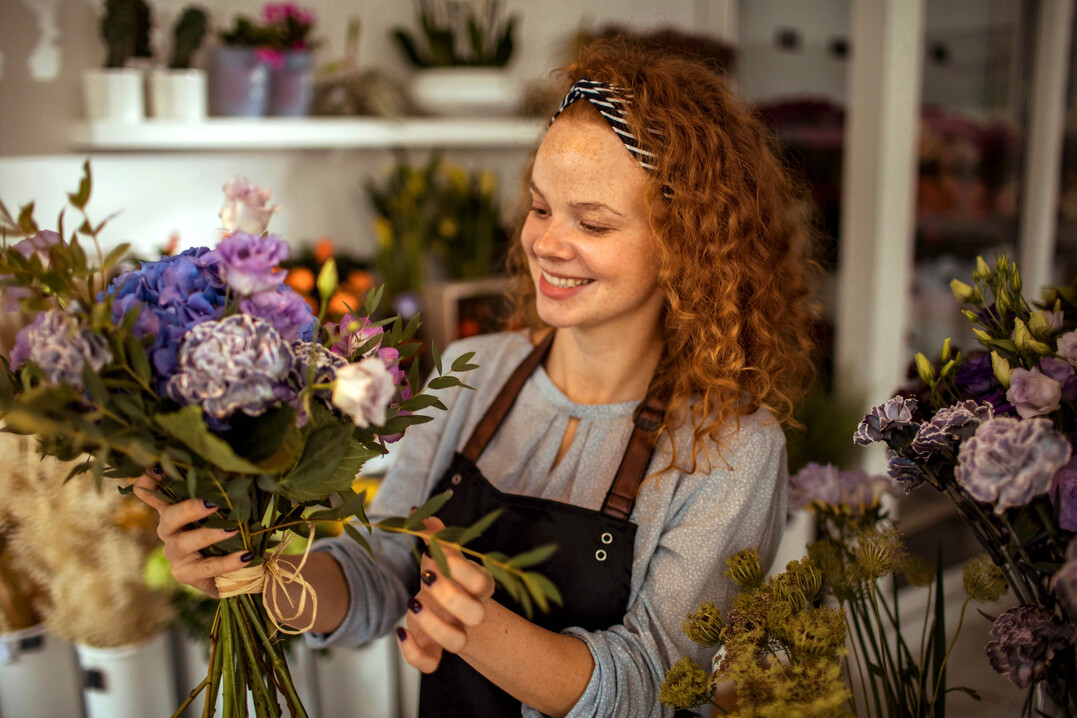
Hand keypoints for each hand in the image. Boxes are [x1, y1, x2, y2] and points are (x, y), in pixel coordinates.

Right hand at [132, 465, 251, 597]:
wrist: (234, 572)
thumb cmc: (229, 533)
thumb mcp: (227, 511)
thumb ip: (226, 494)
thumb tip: (246, 471)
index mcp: (175, 509)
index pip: (151, 493)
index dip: (150, 481)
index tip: (158, 467)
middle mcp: (169, 531)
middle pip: (168, 517)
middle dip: (188, 508)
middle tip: (212, 503)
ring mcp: (175, 554)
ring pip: (183, 543)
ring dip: (208, 534)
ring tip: (233, 529)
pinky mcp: (185, 574)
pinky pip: (205, 567)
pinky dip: (227, 561)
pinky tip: (245, 556)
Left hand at [397, 516, 495, 672]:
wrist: (444, 611)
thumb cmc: (444, 579)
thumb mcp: (440, 556)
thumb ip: (433, 536)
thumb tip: (417, 510)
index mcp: (477, 587)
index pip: (482, 581)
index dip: (460, 569)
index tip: (435, 556)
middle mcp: (470, 613)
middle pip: (475, 614)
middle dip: (449, 596)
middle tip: (426, 578)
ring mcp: (454, 634)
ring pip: (456, 642)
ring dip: (433, 624)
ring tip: (413, 603)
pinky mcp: (434, 651)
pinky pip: (430, 664)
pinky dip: (413, 653)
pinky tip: (401, 631)